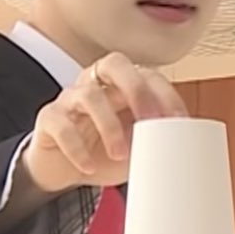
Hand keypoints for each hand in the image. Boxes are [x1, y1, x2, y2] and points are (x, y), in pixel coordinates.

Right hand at [22, 52, 188, 192]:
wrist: (63, 170)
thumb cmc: (103, 153)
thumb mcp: (136, 148)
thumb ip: (156, 143)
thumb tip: (185, 154)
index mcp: (122, 86)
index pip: (147, 75)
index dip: (165, 94)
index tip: (179, 122)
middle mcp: (95, 83)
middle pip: (114, 63)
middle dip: (136, 90)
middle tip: (150, 121)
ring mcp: (70, 98)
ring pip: (88, 94)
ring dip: (109, 125)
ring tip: (119, 154)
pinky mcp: (49, 118)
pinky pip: (60, 124)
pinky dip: (76, 147)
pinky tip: (88, 167)